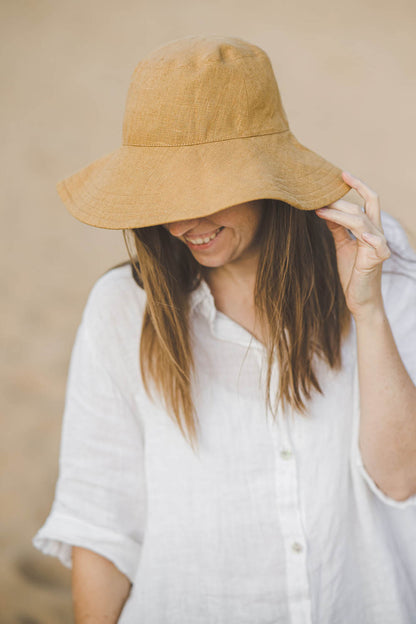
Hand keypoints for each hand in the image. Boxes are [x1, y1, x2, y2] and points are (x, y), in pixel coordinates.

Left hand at [315, 171, 390, 319]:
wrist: (360, 299)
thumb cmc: (353, 273)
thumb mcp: (342, 246)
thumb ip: (338, 229)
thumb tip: (325, 210)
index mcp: (370, 229)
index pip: (368, 200)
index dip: (358, 185)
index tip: (341, 174)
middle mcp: (376, 233)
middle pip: (365, 207)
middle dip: (341, 201)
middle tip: (318, 197)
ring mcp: (378, 246)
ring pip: (362, 221)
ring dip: (340, 215)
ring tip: (320, 212)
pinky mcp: (377, 260)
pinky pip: (377, 244)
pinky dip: (369, 237)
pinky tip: (359, 235)